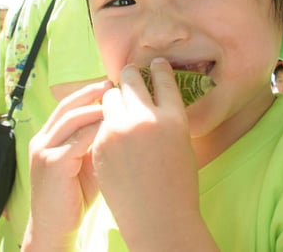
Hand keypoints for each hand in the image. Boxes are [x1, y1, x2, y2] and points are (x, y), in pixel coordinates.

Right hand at [23, 80, 110, 249]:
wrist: (55, 228)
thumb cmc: (74, 197)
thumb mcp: (84, 163)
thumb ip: (93, 142)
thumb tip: (118, 120)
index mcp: (47, 137)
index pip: (67, 106)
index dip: (88, 93)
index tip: (111, 85)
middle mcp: (42, 140)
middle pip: (67, 106)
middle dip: (91, 92)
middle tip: (114, 84)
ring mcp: (44, 151)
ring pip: (71, 119)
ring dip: (95, 108)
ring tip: (116, 101)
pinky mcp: (52, 165)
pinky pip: (76, 140)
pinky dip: (95, 130)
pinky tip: (112, 126)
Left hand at [92, 58, 204, 247]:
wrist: (158, 219)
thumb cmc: (177, 184)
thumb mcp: (181, 143)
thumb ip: (167, 118)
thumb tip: (153, 97)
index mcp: (173, 118)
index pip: (164, 79)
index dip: (159, 68)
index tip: (155, 63)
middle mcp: (146, 118)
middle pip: (132, 79)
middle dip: (130, 75)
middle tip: (130, 75)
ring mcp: (120, 131)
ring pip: (110, 96)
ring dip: (115, 98)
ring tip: (118, 104)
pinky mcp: (101, 144)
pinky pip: (101, 122)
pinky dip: (106, 123)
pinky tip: (112, 133)